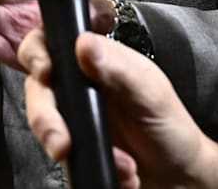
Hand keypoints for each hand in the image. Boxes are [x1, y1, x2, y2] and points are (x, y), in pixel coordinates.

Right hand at [19, 30, 217, 188]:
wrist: (179, 174)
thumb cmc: (170, 126)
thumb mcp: (150, 91)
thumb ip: (118, 67)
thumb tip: (85, 44)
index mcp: (96, 61)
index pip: (53, 42)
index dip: (38, 51)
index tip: (45, 70)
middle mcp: (79, 87)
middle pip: (38, 88)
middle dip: (44, 115)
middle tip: (61, 139)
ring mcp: (74, 118)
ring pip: (43, 125)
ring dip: (69, 146)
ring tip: (115, 161)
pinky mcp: (75, 148)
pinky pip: (63, 158)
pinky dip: (88, 166)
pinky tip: (120, 170)